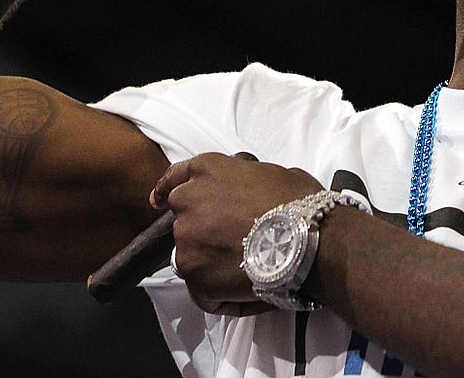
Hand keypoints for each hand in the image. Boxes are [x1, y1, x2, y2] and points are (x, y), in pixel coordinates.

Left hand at [152, 152, 321, 313]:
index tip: (159, 201)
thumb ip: (245, 180)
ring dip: (211, 264)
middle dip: (199, 230)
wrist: (305, 239)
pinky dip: (220, 295)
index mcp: (206, 169)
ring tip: (245, 271)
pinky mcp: (193, 274)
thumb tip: (252, 194)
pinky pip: (202, 290)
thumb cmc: (298, 203)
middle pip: (181, 218)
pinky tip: (246, 291)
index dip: (166, 190)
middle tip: (228, 243)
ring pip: (191, 256)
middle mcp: (187, 200)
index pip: (174, 177)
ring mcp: (186, 238)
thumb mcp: (270, 172)